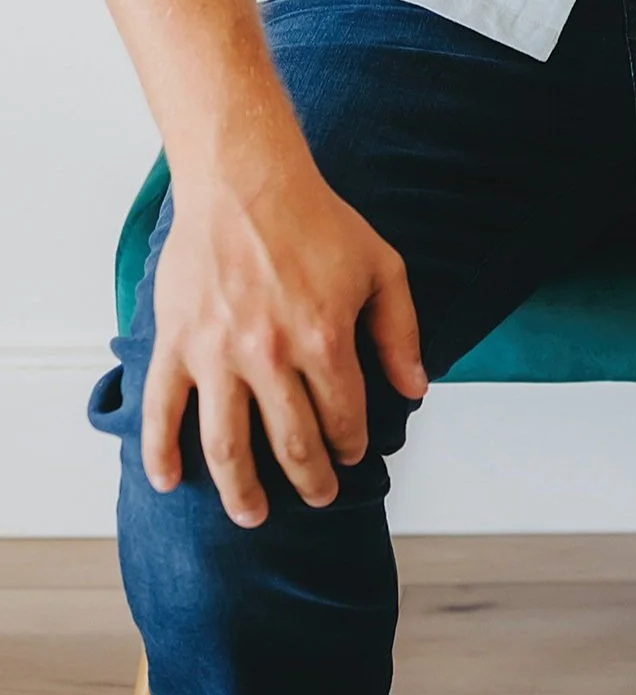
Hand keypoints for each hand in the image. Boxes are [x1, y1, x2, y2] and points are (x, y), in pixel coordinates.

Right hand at [144, 152, 426, 527]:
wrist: (246, 180)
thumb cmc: (316, 220)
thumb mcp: (381, 267)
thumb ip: (400, 332)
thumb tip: (415, 390)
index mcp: (324, 339)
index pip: (343, 417)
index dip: (350, 445)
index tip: (350, 455)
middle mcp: (270, 356)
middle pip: (291, 443)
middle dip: (309, 481)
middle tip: (316, 498)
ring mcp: (217, 354)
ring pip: (226, 446)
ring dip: (241, 491)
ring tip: (252, 514)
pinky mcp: (177, 344)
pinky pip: (163, 411)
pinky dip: (161, 454)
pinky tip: (168, 481)